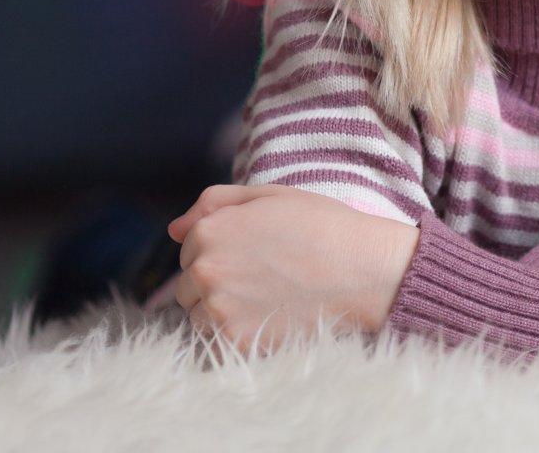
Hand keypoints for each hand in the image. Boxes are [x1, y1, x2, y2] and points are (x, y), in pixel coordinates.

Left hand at [163, 183, 420, 354]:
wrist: (365, 270)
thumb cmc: (323, 226)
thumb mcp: (270, 196)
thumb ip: (214, 203)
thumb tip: (173, 230)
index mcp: (210, 230)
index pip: (190, 249)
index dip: (223, 250)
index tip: (256, 253)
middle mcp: (205, 269)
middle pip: (188, 285)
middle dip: (217, 282)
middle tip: (264, 277)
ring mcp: (218, 308)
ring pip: (199, 316)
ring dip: (222, 311)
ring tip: (268, 297)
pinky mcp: (235, 341)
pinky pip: (216, 342)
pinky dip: (238, 334)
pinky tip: (270, 317)